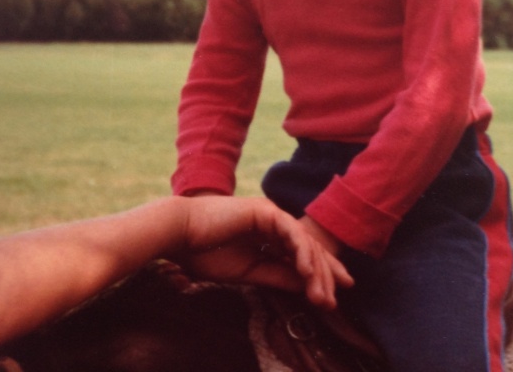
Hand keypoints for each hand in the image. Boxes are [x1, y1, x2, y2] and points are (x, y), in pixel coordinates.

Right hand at [176, 196, 352, 308]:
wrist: (178, 236)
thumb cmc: (205, 253)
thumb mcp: (250, 271)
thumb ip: (277, 275)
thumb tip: (305, 287)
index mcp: (270, 235)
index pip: (302, 255)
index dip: (319, 275)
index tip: (331, 299)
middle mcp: (275, 222)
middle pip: (309, 248)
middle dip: (325, 275)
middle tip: (334, 301)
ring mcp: (271, 214)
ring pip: (304, 241)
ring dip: (315, 270)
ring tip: (322, 295)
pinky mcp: (265, 211)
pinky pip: (290, 231)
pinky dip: (300, 251)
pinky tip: (306, 272)